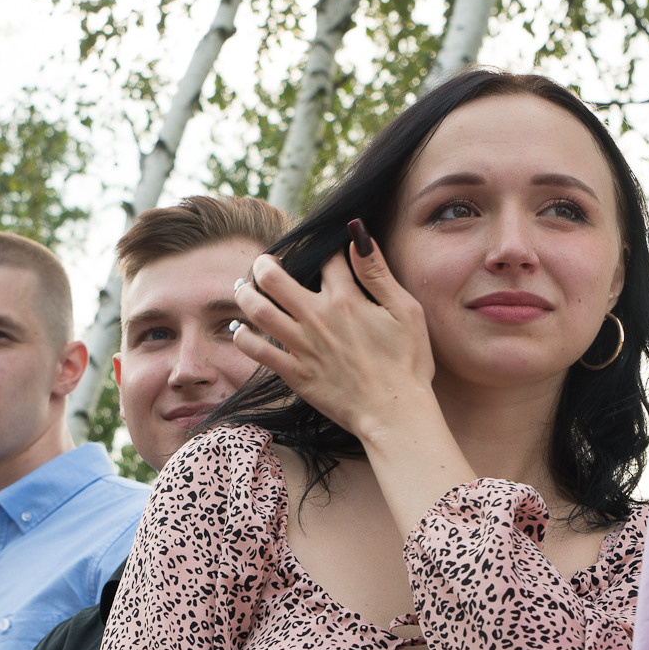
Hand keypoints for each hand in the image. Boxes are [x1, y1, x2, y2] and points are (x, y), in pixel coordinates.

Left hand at [233, 235, 437, 447]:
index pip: (324, 260)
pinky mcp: (295, 374)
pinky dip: (244, 338)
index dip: (323, 250)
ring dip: (246, 295)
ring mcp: (303, 347)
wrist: (395, 415)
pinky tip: (241, 329)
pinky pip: (258, 352)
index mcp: (346, 300)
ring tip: (244, 289)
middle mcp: (318, 319)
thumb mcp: (406, 311)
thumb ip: (378, 272)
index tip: (321, 252)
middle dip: (265, 264)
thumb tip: (358, 234)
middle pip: (274, 279)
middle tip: (265, 263)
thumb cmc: (407, 363)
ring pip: (258, 311)